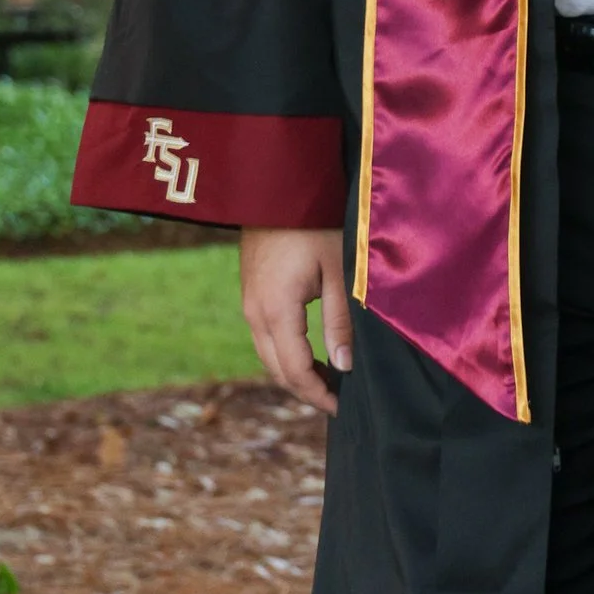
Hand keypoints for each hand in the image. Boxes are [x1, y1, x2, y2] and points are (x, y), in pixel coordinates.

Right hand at [239, 226, 352, 417]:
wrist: (278, 186)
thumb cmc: (316, 222)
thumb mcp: (338, 271)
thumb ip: (340, 321)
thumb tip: (344, 366)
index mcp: (276, 311)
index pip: (295, 371)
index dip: (319, 394)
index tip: (344, 407)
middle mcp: (254, 312)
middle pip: (277, 369)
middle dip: (307, 389)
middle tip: (340, 399)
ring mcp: (249, 302)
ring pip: (269, 355)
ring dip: (296, 372)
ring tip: (330, 379)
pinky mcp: (252, 292)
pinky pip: (266, 337)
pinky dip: (287, 353)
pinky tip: (312, 352)